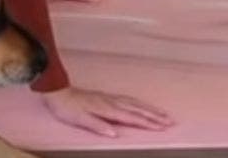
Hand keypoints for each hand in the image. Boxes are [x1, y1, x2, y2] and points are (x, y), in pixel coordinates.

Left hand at [42, 86, 174, 136]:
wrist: (57, 91)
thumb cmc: (67, 108)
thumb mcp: (79, 120)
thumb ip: (97, 126)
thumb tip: (114, 134)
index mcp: (107, 109)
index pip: (131, 118)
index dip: (147, 123)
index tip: (162, 127)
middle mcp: (111, 102)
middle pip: (137, 109)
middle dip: (155, 116)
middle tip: (171, 121)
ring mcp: (110, 98)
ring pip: (134, 103)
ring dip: (150, 108)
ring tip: (163, 113)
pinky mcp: (106, 96)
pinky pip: (128, 99)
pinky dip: (139, 103)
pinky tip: (142, 105)